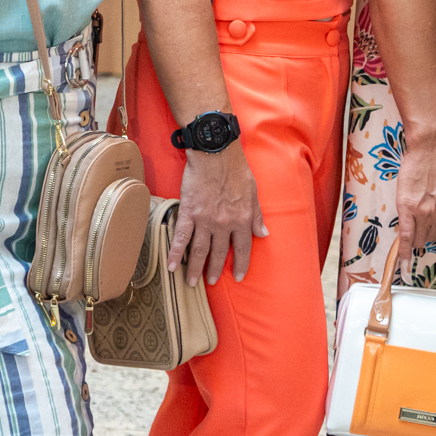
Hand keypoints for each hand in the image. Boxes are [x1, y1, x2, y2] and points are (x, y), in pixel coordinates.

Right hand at [171, 145, 265, 283]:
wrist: (215, 153)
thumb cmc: (236, 169)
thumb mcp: (253, 192)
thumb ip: (257, 215)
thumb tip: (263, 233)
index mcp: (242, 218)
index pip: (242, 247)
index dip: (240, 263)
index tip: (238, 276)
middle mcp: (224, 223)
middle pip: (219, 252)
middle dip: (215, 269)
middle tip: (211, 282)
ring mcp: (205, 220)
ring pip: (200, 250)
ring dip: (195, 268)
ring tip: (191, 282)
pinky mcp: (189, 213)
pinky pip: (181, 237)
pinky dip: (175, 253)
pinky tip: (171, 266)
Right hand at [394, 128, 435, 253]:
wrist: (432, 144)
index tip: (435, 235)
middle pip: (431, 238)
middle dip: (426, 231)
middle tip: (421, 216)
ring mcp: (425, 214)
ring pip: (419, 238)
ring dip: (416, 234)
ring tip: (412, 217)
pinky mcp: (408, 209)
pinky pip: (406, 237)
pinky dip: (404, 253)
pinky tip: (403, 263)